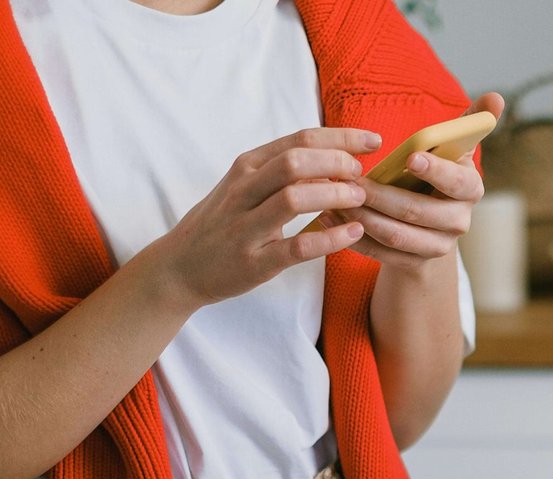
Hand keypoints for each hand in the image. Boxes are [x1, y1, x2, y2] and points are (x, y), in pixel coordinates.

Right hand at [151, 127, 376, 307]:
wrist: (179, 266)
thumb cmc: (222, 222)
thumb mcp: (244, 186)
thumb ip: (282, 171)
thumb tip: (334, 157)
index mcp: (247, 167)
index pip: (299, 139)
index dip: (341, 137)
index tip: (373, 141)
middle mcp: (244, 190)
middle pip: (295, 162)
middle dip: (337, 162)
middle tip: (361, 174)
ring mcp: (246, 227)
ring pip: (293, 199)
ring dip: (334, 195)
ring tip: (359, 198)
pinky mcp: (254, 262)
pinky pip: (297, 247)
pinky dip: (330, 239)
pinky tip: (354, 233)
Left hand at [340, 93, 505, 270]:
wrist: (431, 224)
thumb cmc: (437, 173)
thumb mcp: (453, 149)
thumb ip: (470, 123)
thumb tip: (496, 96)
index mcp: (470, 189)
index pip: (458, 182)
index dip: (436, 170)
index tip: (410, 157)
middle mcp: (459, 221)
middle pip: (417, 211)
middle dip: (381, 196)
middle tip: (352, 181)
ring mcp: (438, 246)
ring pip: (395, 234)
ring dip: (363, 217)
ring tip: (336, 199)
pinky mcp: (415, 263)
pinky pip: (381, 254)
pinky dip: (356, 237)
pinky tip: (333, 219)